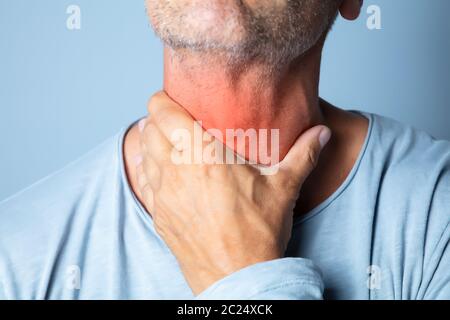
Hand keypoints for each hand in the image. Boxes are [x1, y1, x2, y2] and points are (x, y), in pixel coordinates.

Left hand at [136, 92, 330, 294]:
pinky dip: (149, 171)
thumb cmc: (258, 232)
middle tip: (175, 121)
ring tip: (168, 142)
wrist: (238, 277)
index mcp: (202, 155)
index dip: (163, 100)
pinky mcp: (159, 216)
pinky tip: (161, 172)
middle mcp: (176, 170)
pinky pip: (145, 183)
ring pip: (143, 155)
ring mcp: (163, 195)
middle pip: (149, 130)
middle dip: (158, 121)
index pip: (163, 112)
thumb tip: (322, 133)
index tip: (172, 99)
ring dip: (152, 144)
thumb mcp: (284, 188)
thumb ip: (303, 154)